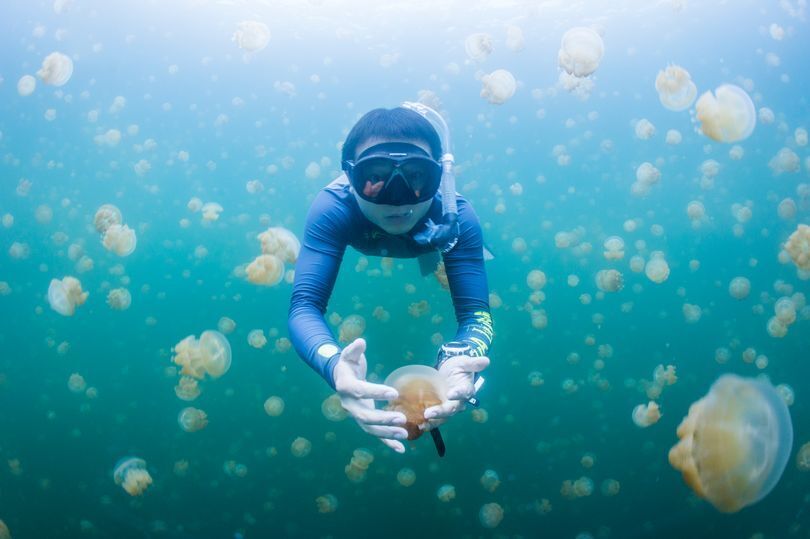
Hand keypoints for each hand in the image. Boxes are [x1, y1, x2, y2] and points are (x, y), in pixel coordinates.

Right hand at [333, 338, 408, 452]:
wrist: (340, 378)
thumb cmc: (348, 364)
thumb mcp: (349, 354)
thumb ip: (354, 349)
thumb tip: (361, 342)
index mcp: (346, 387)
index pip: (361, 391)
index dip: (376, 392)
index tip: (394, 392)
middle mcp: (349, 405)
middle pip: (365, 416)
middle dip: (383, 419)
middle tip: (402, 419)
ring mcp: (356, 415)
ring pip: (370, 429)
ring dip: (387, 434)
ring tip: (404, 434)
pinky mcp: (364, 421)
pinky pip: (375, 434)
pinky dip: (387, 443)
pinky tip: (401, 450)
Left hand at [424, 355, 489, 423]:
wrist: (451, 371)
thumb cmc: (459, 366)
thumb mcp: (464, 362)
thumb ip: (473, 363)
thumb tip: (486, 361)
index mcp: (467, 389)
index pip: (464, 392)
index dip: (458, 393)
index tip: (450, 394)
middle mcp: (459, 401)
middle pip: (452, 408)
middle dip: (440, 411)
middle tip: (428, 413)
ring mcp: (449, 406)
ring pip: (443, 416)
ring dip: (433, 421)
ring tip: (422, 424)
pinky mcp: (440, 408)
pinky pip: (436, 418)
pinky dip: (429, 422)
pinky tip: (419, 425)